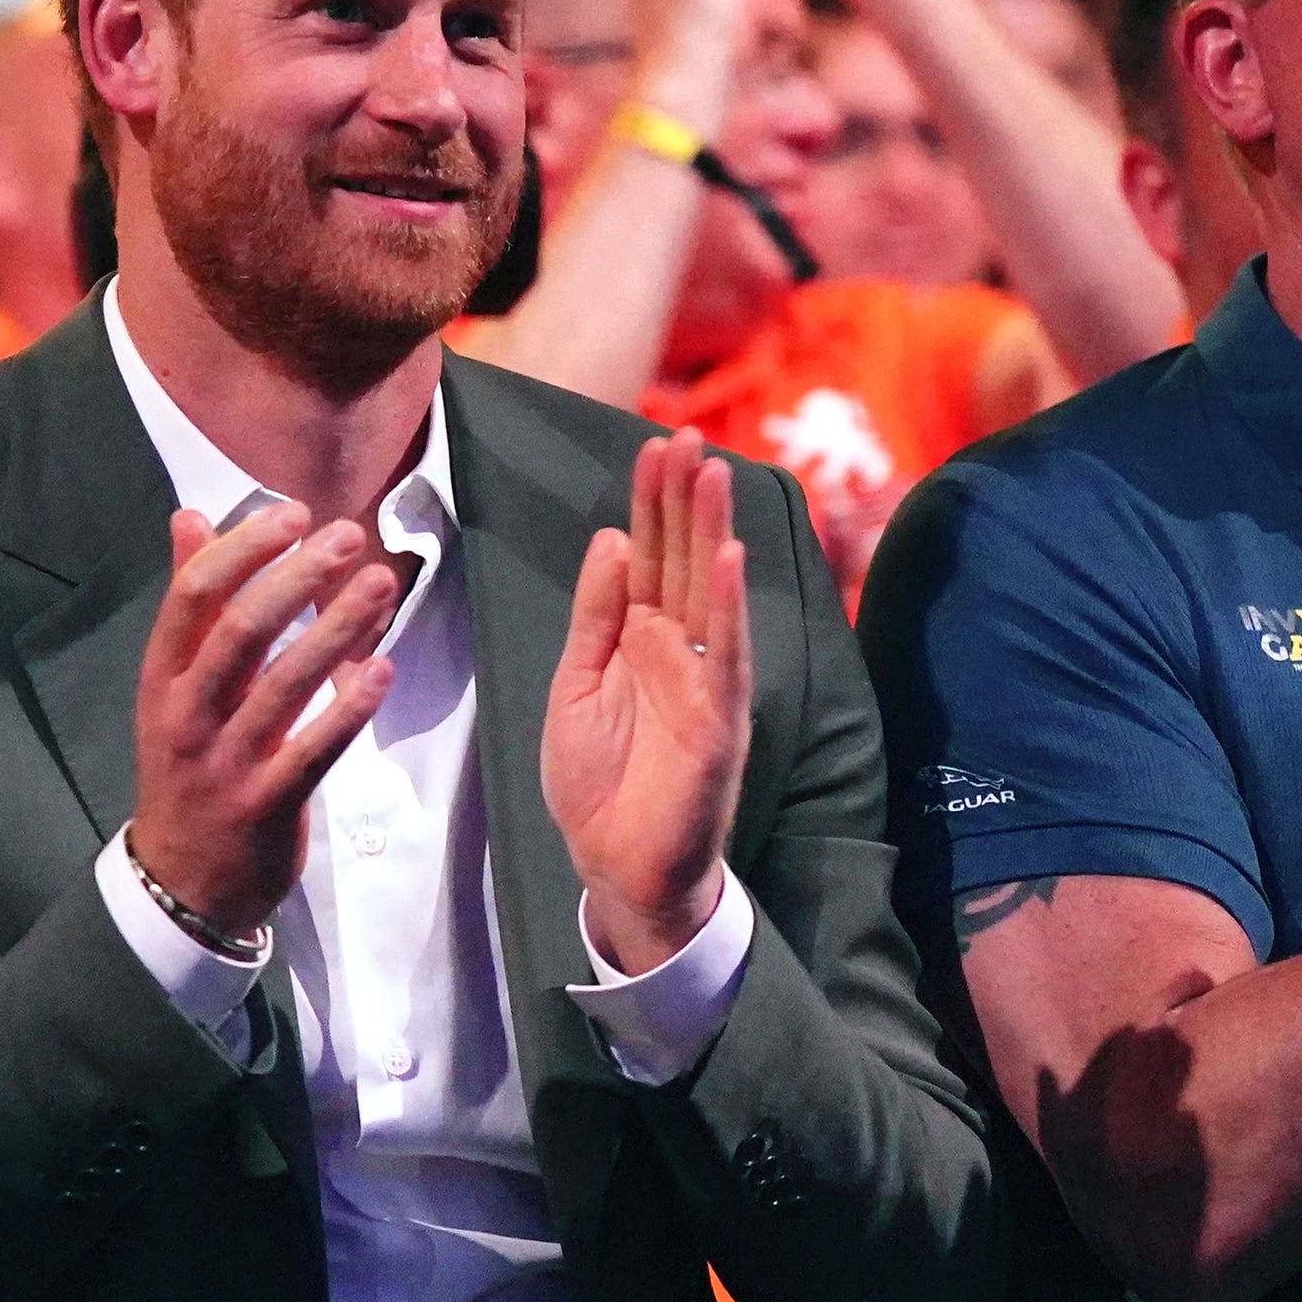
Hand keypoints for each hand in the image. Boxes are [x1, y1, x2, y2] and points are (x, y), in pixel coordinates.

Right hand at [128, 504, 402, 940]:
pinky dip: (349, 708)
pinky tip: (383, 670)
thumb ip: (191, 605)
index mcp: (162, 680)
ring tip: (381, 585)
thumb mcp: (173, 687)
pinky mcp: (266, 804)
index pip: (192, 599)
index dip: (243, 550)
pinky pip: (313, 750)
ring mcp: (225, 764)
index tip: (292, 514)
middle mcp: (187, 716)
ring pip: (284, 686)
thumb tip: (190, 517)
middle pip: (240, 632)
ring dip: (337, 630)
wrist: (180, 883)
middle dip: (297, 578)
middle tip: (348, 537)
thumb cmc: (187, 768)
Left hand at [543, 430, 750, 972]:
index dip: (651, 502)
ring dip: (711, 534)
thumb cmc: (600, 782)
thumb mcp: (575, 684)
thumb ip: (595, 616)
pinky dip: (725, 608)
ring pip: (708, 594)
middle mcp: (681, 651)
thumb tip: (612, 540)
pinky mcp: (717, 723)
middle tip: (685, 434)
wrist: (615, 867)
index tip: (654, 444)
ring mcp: (703, 684)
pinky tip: (726, 559)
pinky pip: (724, 657)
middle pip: (683, 560)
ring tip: (712, 474)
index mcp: (643, 639)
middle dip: (684, 498)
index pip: (650, 555)